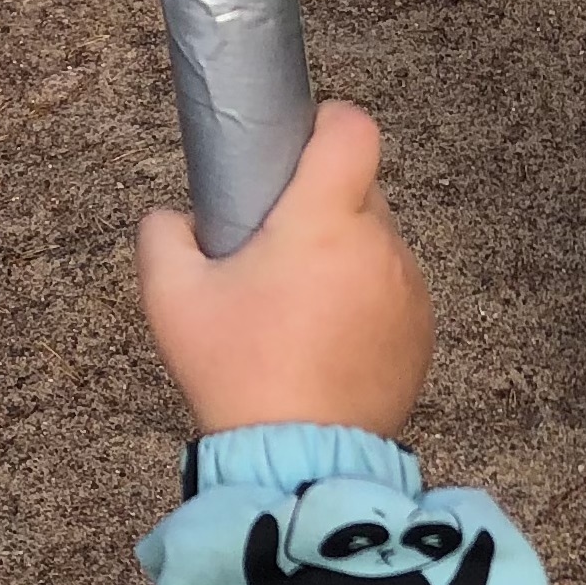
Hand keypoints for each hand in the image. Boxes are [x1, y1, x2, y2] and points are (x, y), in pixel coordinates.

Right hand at [136, 101, 432, 438]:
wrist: (299, 460)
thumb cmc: (238, 376)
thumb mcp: (170, 298)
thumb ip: (163, 233)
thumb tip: (177, 218)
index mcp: (324, 221)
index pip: (353, 129)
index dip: (328, 124)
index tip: (301, 148)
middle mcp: (380, 247)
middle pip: (360, 191)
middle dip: (321, 210)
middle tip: (276, 256)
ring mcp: (409, 293)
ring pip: (378, 245)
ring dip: (345, 260)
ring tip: (300, 310)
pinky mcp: (422, 335)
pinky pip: (394, 294)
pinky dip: (365, 304)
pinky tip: (327, 343)